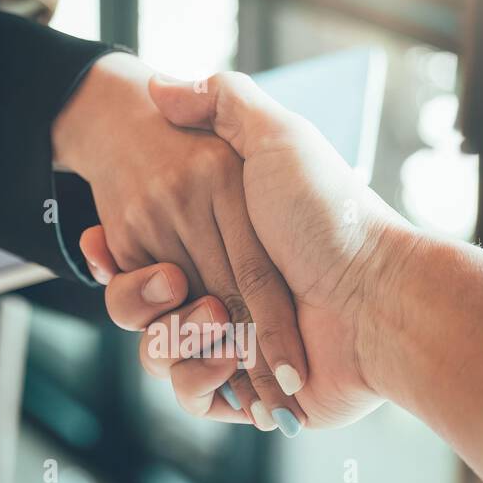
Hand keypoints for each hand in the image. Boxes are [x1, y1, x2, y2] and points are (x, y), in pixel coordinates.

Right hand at [52, 54, 308, 432]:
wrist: (379, 292)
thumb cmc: (332, 214)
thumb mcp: (279, 139)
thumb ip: (224, 103)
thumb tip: (162, 86)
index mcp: (222, 246)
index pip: (145, 255)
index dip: (116, 254)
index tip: (103, 239)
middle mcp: (224, 295)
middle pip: (141, 308)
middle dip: (138, 298)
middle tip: (170, 280)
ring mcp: (234, 346)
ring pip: (158, 354)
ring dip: (168, 335)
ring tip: (209, 315)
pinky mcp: (247, 392)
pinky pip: (191, 395)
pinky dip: (196, 376)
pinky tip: (218, 353)